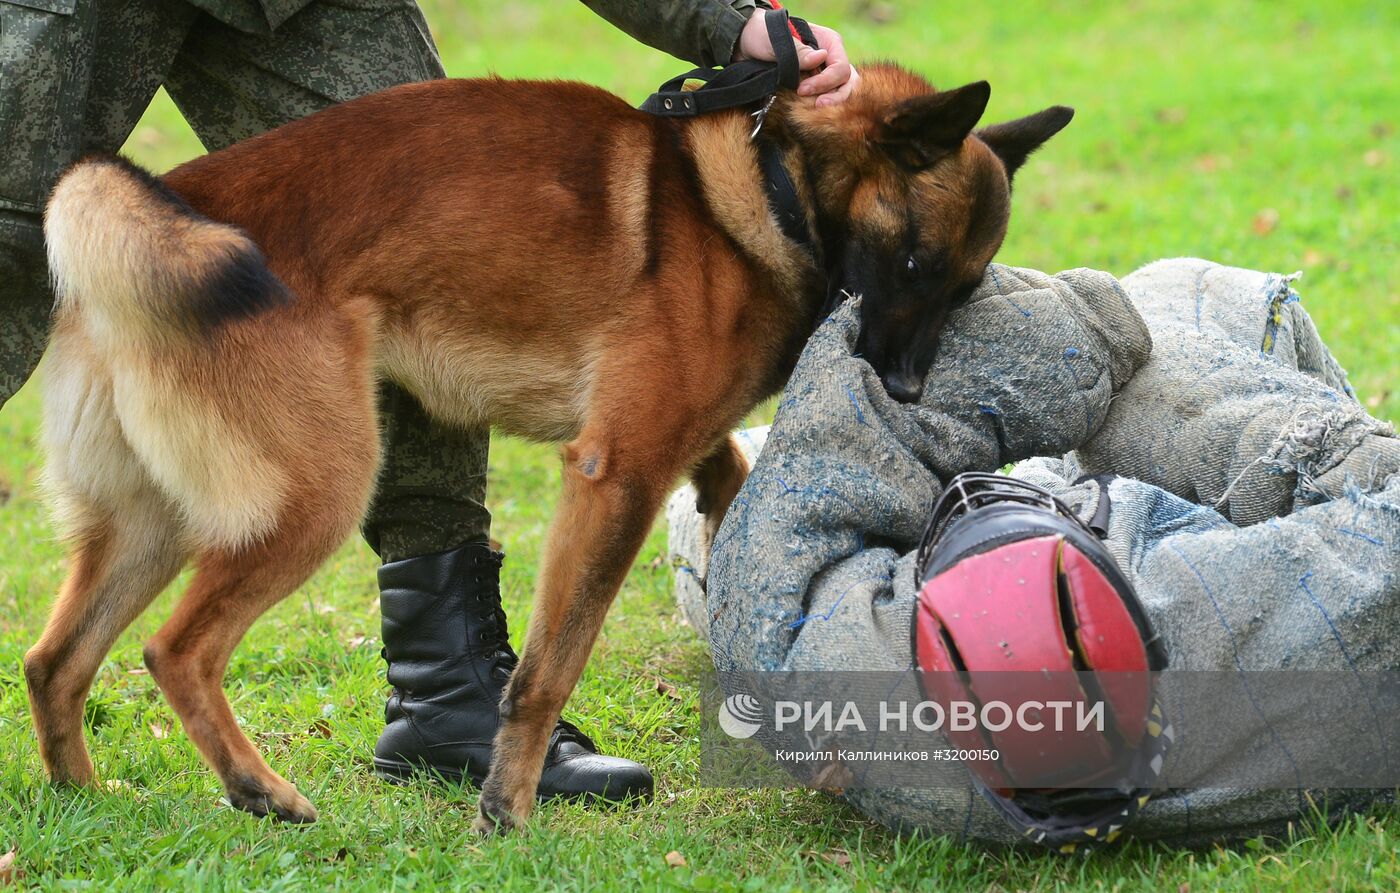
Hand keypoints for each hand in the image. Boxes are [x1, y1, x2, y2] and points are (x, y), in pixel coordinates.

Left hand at [733, 12, 859, 106]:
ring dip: (831, 101)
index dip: (825, 81)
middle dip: (835, 95)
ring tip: (815, 108)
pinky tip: (808, 110)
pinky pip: (826, 97)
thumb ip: (798, 52)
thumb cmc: (761, 34)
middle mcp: (829, 58)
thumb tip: (820, 58)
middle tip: (817, 105)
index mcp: (828, 42)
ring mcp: (822, 72)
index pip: (840, 67)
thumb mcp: (777, 40)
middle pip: (847, 81)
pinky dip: (820, 105)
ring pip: (841, 91)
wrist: (744, 43)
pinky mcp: (813, 85)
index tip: (802, 89)